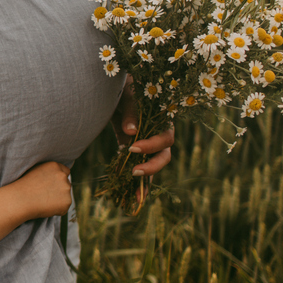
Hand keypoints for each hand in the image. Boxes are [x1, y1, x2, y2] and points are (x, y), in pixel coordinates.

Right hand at [18, 161, 72, 218]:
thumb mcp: (36, 172)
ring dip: (58, 200)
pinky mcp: (67, 202)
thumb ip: (48, 173)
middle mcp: (62, 176)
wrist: (21, 199)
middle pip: (66, 184)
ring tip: (43, 201)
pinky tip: (46, 207)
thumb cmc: (24, 186)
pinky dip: (57, 209)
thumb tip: (54, 179)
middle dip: (59, 190)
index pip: (65, 171)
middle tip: (46, 195)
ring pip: (65, 196)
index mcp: (55, 166)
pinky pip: (63, 207)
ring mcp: (66, 189)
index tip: (53, 185)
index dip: (59, 179)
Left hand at [111, 74, 174, 205]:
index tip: (132, 147)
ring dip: (147, 178)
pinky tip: (134, 196)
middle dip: (151, 166)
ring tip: (134, 192)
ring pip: (155, 164)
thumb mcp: (127, 94)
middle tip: (134, 171)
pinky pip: (141, 165)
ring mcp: (148, 143)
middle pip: (165, 156)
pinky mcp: (136, 147)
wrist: (116, 87)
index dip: (152, 145)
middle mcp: (159, 134)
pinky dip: (139, 181)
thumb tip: (131, 132)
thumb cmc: (126, 86)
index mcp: (163, 120)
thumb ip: (130, 111)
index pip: (166, 138)